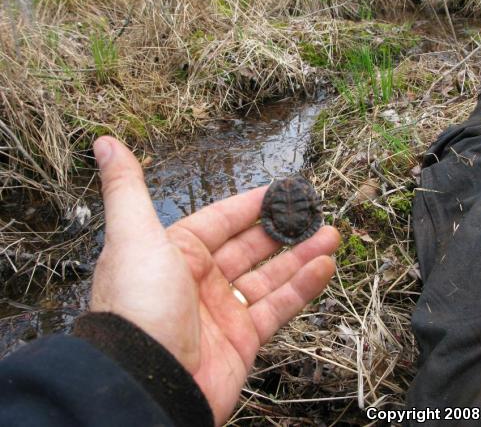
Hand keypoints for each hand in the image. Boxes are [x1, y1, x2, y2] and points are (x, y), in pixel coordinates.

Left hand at [90, 136, 340, 423]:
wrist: (145, 383)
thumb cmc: (136, 306)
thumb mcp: (133, 236)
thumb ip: (127, 188)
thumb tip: (106, 143)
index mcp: (177, 253)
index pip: (222, 220)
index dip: (252, 204)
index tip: (282, 190)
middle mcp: (201, 280)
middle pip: (251, 247)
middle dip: (284, 229)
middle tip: (314, 213)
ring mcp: (223, 311)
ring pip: (270, 276)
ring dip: (301, 256)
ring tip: (330, 235)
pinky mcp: (243, 340)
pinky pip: (278, 308)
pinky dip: (302, 288)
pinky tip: (323, 268)